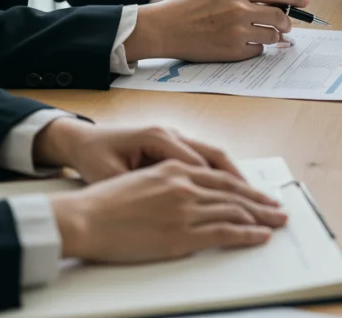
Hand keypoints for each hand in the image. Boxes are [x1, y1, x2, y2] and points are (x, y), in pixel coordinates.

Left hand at [33, 120, 272, 201]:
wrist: (81, 140)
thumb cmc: (94, 157)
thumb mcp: (109, 175)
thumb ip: (138, 188)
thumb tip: (162, 208)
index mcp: (157, 136)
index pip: (196, 161)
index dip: (217, 184)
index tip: (236, 205)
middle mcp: (172, 133)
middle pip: (215, 154)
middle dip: (239, 179)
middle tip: (260, 201)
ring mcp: (176, 137)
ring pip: (214, 155)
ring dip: (235, 176)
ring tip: (255, 197)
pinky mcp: (175, 145)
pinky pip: (205, 158)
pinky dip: (221, 174)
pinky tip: (233, 191)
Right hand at [50, 160, 287, 263]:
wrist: (83, 218)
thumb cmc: (103, 204)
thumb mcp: (141, 181)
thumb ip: (169, 184)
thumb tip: (188, 196)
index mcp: (175, 169)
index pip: (220, 177)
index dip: (244, 187)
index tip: (259, 195)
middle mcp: (185, 185)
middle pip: (234, 193)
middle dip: (260, 202)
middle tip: (279, 209)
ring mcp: (185, 209)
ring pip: (235, 211)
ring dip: (261, 218)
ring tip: (277, 223)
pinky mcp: (182, 234)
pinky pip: (225, 233)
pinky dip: (247, 235)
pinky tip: (260, 237)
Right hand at [127, 0, 308, 61]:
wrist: (163, 28)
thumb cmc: (186, 8)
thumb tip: (269, 1)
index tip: (305, 2)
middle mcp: (240, 9)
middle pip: (279, 16)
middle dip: (287, 23)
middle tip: (287, 26)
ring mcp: (237, 31)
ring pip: (271, 36)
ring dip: (272, 37)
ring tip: (266, 36)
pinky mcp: (232, 51)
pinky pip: (257, 51)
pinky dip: (256, 49)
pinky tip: (245, 45)